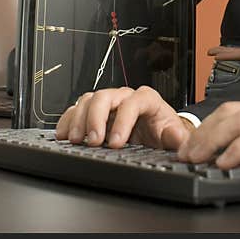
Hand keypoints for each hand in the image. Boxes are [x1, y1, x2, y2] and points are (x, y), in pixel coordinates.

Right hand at [56, 86, 191, 149]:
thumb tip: (176, 137)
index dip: (123, 121)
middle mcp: (125, 96)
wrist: (155, 131)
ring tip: (76, 140)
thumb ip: (176, 137)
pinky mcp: (95, 111)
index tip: (116, 142)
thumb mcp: (173, 134)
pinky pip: (77, 108)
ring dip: (79, 119)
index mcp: (147, 99)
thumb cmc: (162, 130)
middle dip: (96, 118)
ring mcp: (108, 102)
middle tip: (93, 141)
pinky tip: (63, 134)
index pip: (133, 102)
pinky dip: (68, 120)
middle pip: (106, 96)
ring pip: (89, 100)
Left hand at [176, 99, 239, 198]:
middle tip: (184, 153)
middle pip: (231, 111)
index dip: (209, 127)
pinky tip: (226, 162)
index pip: (235, 110)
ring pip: (239, 119)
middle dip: (202, 132)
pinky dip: (237, 149)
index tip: (191, 147)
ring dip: (212, 139)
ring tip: (195, 157)